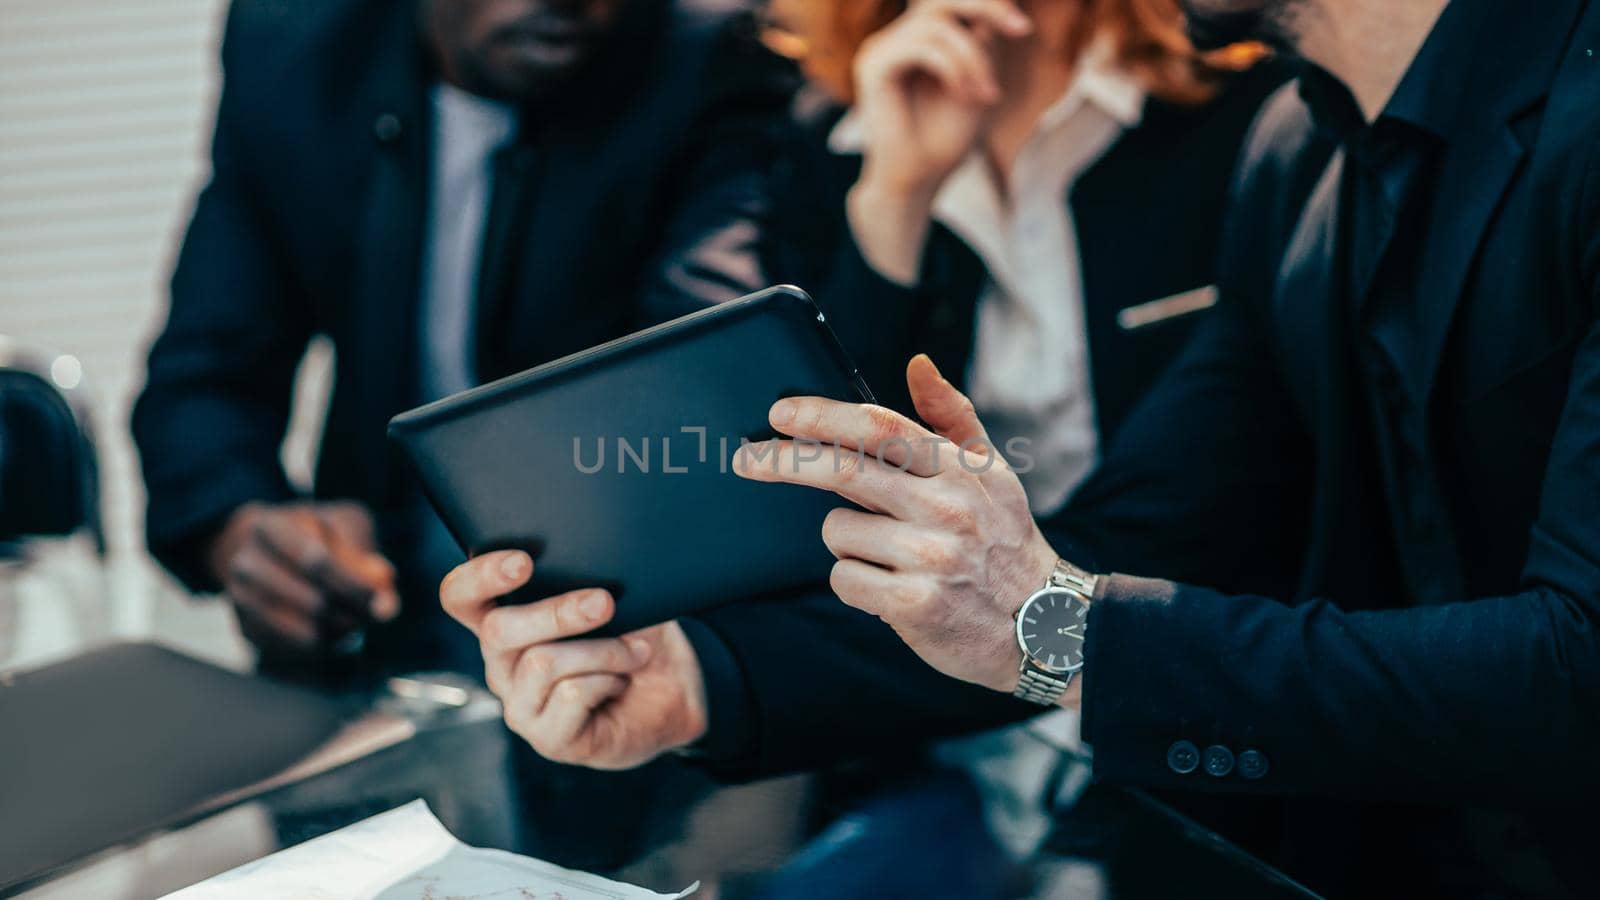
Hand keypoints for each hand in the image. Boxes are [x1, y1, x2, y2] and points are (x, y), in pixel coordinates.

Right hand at [208, 500, 399, 656]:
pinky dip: (319, 647)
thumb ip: (367, 560)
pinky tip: (332, 636)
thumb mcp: (345, 528)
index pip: (318, 562)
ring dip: (339, 633)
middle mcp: (245, 563)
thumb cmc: (316, 535)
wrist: (265, 549)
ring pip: (303, 631)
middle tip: (372, 616)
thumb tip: (386, 607)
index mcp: (270, 527)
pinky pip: (291, 650)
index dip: (354, 585)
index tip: (378, 598)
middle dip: (352, 613)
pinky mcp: (245, 628)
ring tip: (355, 624)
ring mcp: (240, 599)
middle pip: (313, 602)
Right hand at [439, 551, 709, 768]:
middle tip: (604, 602)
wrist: (674, 693)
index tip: (522, 561)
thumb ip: (593, 585)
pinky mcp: (547, 737)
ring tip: (635, 652)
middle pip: (498, 630)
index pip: (461, 597)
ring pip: (542, 662)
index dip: (479, 577)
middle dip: (556, 612)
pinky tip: (621, 682)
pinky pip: (571, 694)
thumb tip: (592, 576)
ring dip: (603, 650)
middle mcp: (502, 665)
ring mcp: (520, 705)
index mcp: (506, 623)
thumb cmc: (637, 638)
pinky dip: (607, 679)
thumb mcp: (621, 601)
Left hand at [733, 355, 1063, 699]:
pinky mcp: (915, 604)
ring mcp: (931, 556)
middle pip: (843, 470)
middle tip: (746, 458)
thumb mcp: (993, 471)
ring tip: (887, 554)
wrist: (1046, 625)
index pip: (880, 428)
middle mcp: (946, 507)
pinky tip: (888, 588)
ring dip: (846, 541)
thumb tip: (917, 363)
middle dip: (783, 460)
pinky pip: (845, 579)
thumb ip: (951, 415)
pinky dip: (855, 583)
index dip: (823, 415)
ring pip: (838, 532)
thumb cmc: (1005, 541)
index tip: (780, 412)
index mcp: (959, 468)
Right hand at [847, 0, 1030, 282]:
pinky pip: (921, 46)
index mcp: (915, 42)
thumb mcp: (976, 84)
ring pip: (937, 24)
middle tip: (1021, 30)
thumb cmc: (943, 142)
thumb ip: (981, 46)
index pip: (949, 3)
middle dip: (986, 8)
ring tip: (987, 94)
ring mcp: (881, 50)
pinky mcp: (874, 65)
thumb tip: (994, 9)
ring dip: (973, 58)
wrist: (916, 182)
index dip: (987, 5)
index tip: (1022, 28)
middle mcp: (894, 40)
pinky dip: (952, 68)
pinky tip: (964, 95)